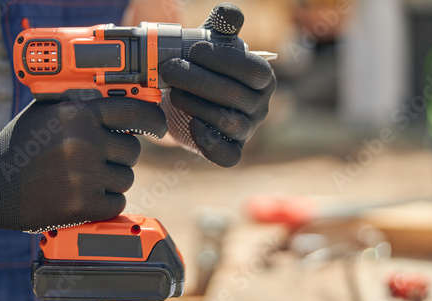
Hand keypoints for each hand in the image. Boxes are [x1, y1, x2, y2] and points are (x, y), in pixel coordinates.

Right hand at [0, 98, 166, 231]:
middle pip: (132, 150)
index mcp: (77, 114)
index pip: (135, 112)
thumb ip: (83, 102)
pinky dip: (104, 201)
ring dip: (110, 179)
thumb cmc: (22, 143)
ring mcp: (83, 175)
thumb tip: (124, 95)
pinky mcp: (82, 205)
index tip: (159, 128)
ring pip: (126, 178)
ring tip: (81, 177)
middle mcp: (83, 141)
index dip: (153, 120)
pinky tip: (80, 194)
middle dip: (119, 155)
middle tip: (94, 158)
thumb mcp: (48, 110)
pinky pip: (117, 202)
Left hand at [160, 3, 275, 166]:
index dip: (223, 60)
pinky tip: (191, 124)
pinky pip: (227, 155)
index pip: (253, 70)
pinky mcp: (231, 150)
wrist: (189, 98)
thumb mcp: (211, 42)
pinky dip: (209, 142)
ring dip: (196, 106)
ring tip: (174, 92)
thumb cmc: (204, 67)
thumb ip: (222, 26)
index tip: (192, 50)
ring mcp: (247, 130)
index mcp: (262, 77)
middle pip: (236, 96)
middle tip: (169, 69)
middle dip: (198, 80)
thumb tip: (228, 12)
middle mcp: (260, 105)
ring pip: (229, 123)